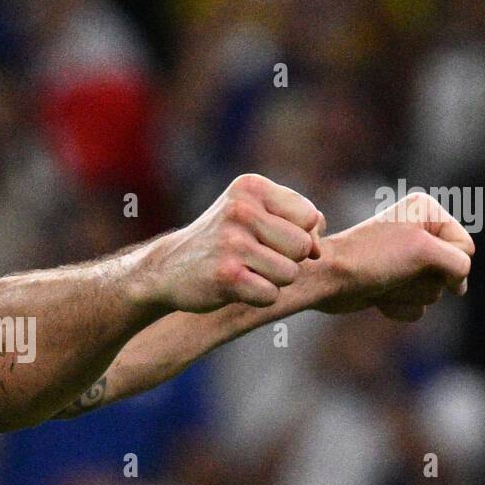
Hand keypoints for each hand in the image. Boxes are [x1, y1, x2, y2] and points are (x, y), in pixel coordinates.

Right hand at [141, 174, 322, 312]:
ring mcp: (232, 243)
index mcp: (251, 187)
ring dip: (273, 280)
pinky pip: (271, 295)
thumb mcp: (254, 214)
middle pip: (302, 246)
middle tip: (256, 258)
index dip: (300, 235)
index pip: (308, 216)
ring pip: (289, 273)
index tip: (272, 240)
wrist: (167, 268)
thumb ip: (296, 221)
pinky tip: (236, 287)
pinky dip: (259, 297)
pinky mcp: (227, 275)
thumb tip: (317, 249)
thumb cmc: (221, 241)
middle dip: (287, 260)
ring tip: (245, 271)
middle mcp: (241, 210)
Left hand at [318, 193, 474, 320]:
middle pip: (450, 272)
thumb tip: (460, 288)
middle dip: (424, 280)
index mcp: (426, 212)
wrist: (329, 280)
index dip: (450, 264)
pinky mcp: (394, 283)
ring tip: (385, 281)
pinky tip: (378, 296)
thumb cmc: (372, 258)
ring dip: (409, 294)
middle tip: (396, 271)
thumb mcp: (424, 250)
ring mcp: (406, 260)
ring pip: (434, 292)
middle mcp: (419, 232)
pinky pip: (417, 305)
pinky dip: (399, 306)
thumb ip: (458, 263)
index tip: (421, 263)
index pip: (465, 247)